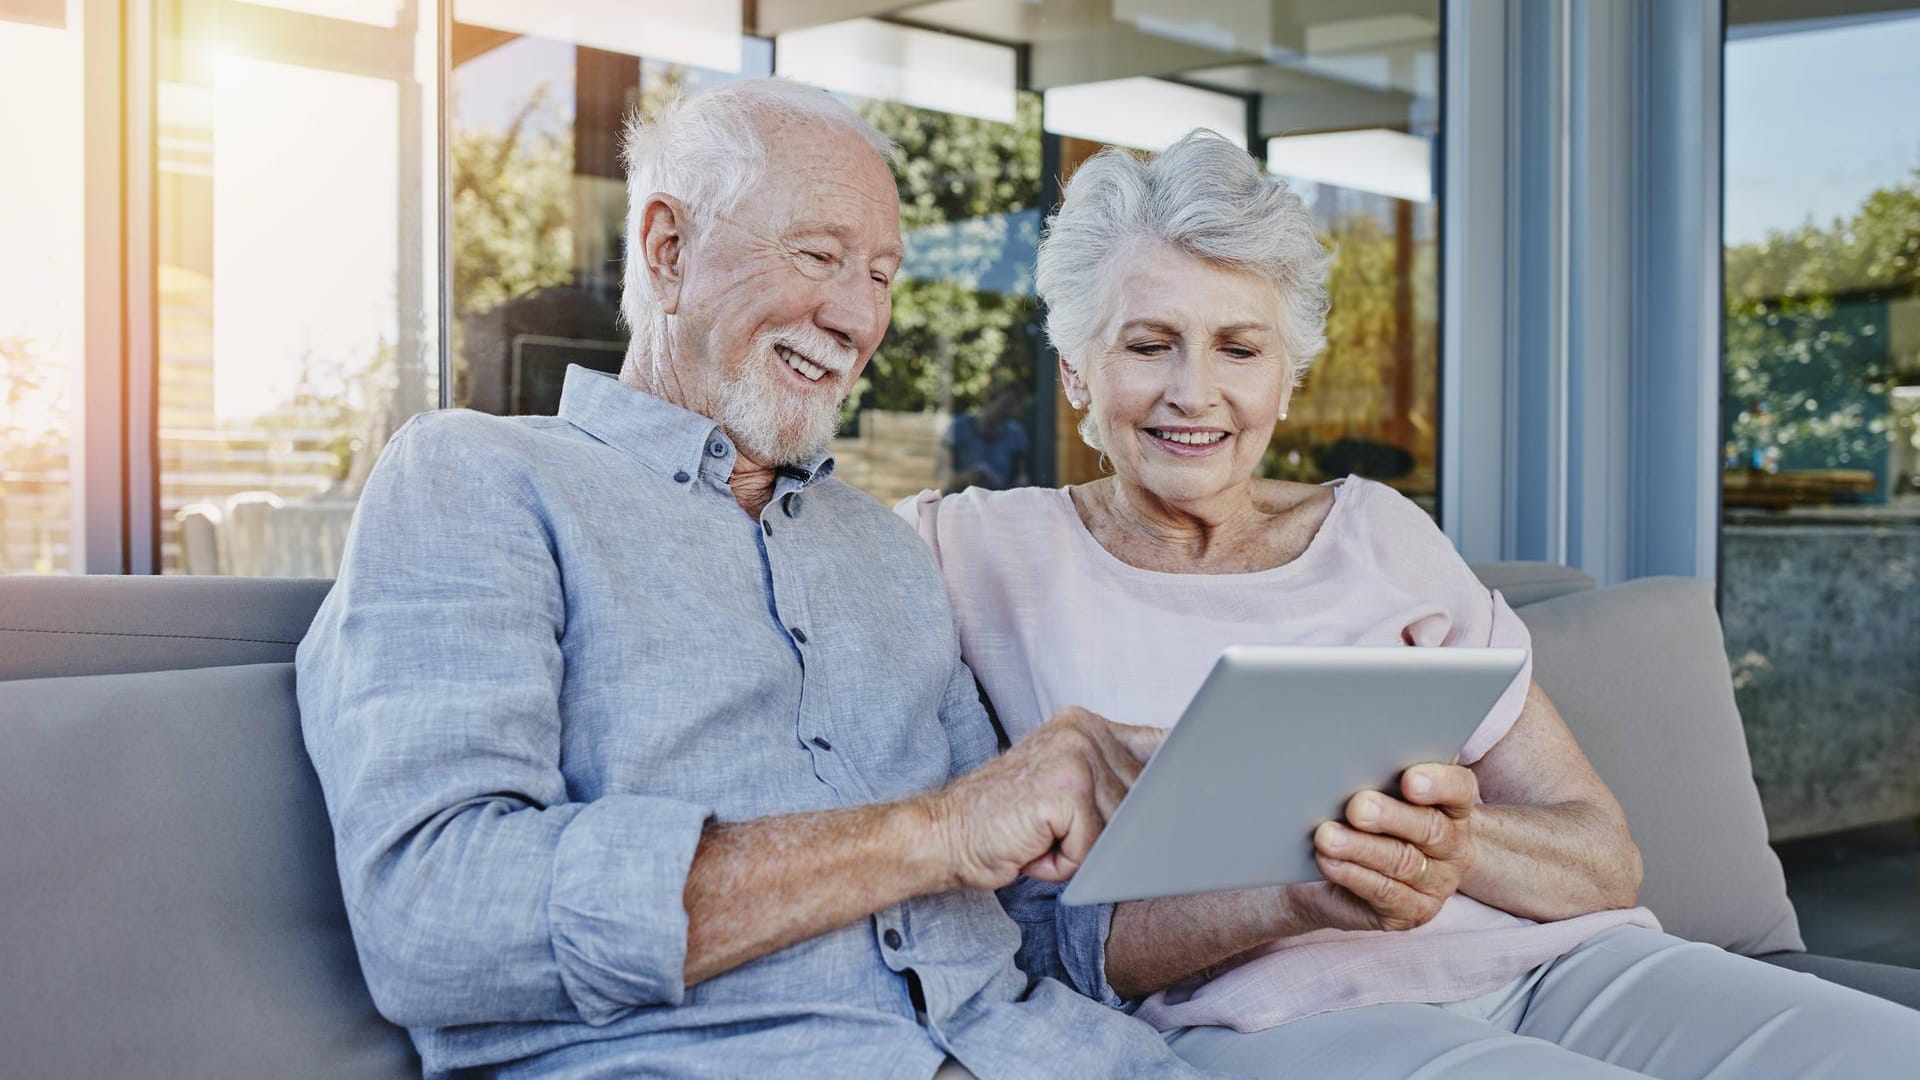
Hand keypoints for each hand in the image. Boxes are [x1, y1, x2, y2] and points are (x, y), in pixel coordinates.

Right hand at [931, 707, 1163, 889]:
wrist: (943, 835)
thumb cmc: (1004, 823)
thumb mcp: (1063, 790)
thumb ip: (1112, 783)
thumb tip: (1176, 801)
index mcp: (1085, 724)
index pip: (1159, 744)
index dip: (1182, 774)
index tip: (1209, 785)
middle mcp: (1083, 731)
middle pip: (1143, 800)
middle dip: (1113, 835)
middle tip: (1060, 838)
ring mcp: (1075, 756)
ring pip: (1120, 829)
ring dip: (1083, 851)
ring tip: (1041, 841)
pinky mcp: (1066, 791)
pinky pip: (1094, 848)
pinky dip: (1064, 864)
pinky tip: (1032, 849)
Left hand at [1307, 763, 1477, 931]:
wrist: (1341, 876)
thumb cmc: (1366, 822)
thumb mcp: (1375, 793)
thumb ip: (1379, 774)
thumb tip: (1358, 750)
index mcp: (1452, 807)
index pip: (1460, 789)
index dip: (1438, 783)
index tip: (1409, 780)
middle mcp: (1452, 846)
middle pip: (1429, 828)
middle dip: (1390, 816)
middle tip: (1357, 807)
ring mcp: (1435, 884)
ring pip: (1402, 862)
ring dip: (1361, 847)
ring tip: (1327, 835)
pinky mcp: (1411, 913)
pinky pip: (1384, 893)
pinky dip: (1353, 874)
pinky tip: (1328, 861)